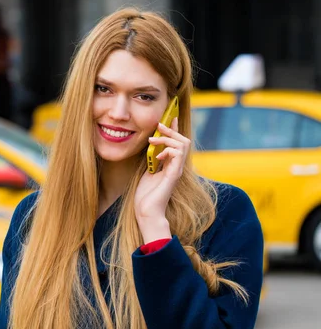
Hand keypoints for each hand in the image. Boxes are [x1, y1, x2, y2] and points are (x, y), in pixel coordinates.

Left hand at [134, 118, 190, 240]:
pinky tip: (157, 156)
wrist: (146, 211)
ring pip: (183, 144)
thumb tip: (151, 148)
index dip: (174, 129)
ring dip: (167, 139)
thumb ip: (152, 160)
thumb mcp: (147, 172)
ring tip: (153, 141)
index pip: (177, 143)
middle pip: (183, 140)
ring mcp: (177, 170)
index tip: (170, 117)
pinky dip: (168, 150)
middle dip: (171, 130)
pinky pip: (178, 154)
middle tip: (159, 125)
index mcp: (170, 165)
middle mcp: (176, 166)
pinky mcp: (174, 175)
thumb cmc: (145, 195)